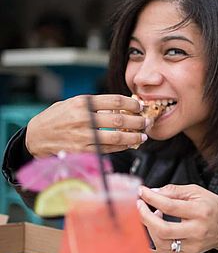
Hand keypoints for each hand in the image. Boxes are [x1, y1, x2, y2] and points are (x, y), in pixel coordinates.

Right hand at [25, 94, 149, 156]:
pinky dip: (122, 147)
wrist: (35, 137)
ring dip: (134, 137)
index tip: (140, 106)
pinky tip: (129, 145)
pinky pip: (108, 150)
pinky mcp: (83, 152)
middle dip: (137, 121)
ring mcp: (83, 136)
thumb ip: (92, 104)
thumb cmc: (55, 119)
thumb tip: (118, 105)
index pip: (114, 100)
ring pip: (117, 137)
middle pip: (119, 119)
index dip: (131, 103)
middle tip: (146, 122)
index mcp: (81, 103)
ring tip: (142, 136)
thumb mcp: (70, 103)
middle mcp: (83, 118)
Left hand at [137, 184, 217, 252]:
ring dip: (149, 227)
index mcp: (200, 212)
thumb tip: (154, 192)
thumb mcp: (197, 192)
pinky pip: (164, 249)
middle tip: (139, 206)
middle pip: (163, 229)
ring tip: (151, 215)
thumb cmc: (213, 208)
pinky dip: (155, 238)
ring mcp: (192, 245)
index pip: (170, 206)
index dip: (152, 198)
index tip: (142, 192)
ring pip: (161, 242)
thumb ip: (174, 191)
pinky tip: (157, 227)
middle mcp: (196, 230)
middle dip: (145, 217)